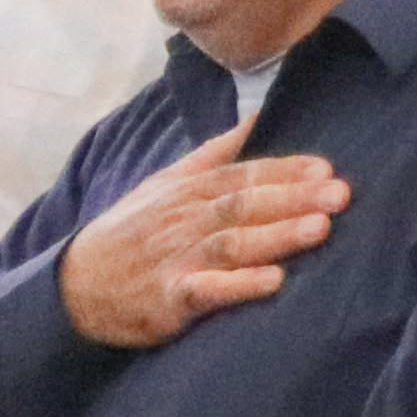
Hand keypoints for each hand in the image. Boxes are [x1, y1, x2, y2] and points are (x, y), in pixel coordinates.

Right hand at [62, 127, 346, 349]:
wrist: (77, 285)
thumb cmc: (132, 232)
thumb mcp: (166, 183)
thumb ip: (214, 153)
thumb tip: (257, 117)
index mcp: (189, 192)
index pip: (243, 175)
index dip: (285, 172)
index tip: (326, 169)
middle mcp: (186, 221)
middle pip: (244, 205)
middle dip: (293, 198)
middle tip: (339, 194)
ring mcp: (177, 259)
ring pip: (232, 242)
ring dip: (277, 236)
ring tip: (319, 229)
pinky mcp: (169, 299)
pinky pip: (207, 290)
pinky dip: (239, 285)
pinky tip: (272, 282)